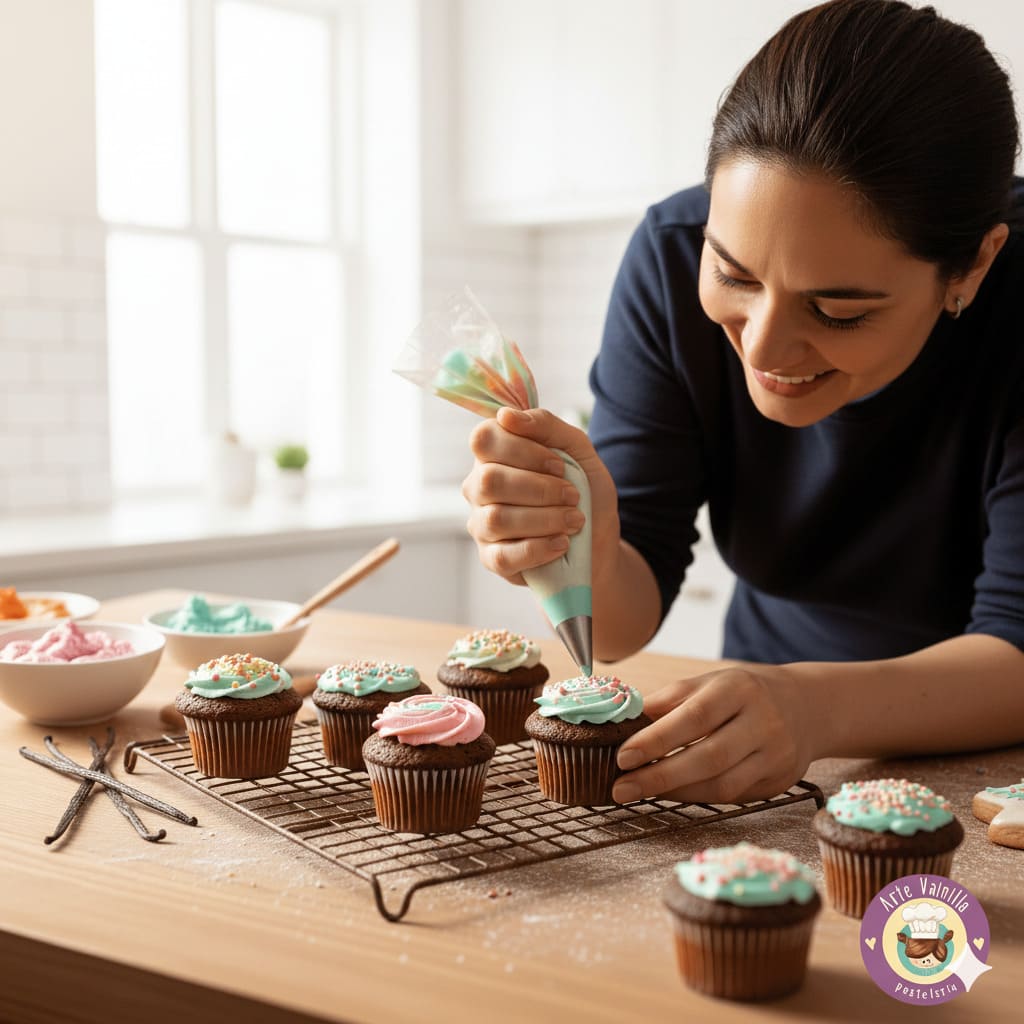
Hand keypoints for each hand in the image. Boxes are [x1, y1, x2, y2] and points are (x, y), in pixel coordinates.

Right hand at [462, 407, 619, 584]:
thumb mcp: (577, 449)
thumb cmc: (584, 491)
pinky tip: (562, 543)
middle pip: (489, 480)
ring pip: (497, 518)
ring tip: (575, 520)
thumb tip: (506, 415)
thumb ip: (546, 425)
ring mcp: (482, 525)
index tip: (559, 465)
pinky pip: (503, 555)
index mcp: (494, 455)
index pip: (484, 439)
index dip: (524, 450)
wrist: (599, 539)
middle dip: (540, 488)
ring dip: (545, 518)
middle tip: (573, 496)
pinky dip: (539, 548)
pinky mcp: (491, 559)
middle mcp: (479, 487)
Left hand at [611, 666, 815, 804]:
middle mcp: (762, 721)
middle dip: (660, 776)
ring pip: (722, 784)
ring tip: (639, 791)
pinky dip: (697, 796)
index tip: (622, 757)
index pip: (694, 717)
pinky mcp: (779, 782)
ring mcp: (775, 754)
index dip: (656, 740)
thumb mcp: (708, 683)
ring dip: (676, 791)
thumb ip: (668, 701)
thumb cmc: (742, 693)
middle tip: (621, 787)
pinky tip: (672, 792)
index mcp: (738, 689)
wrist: (805, 706)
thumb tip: (624, 722)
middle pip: (709, 756)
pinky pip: (733, 796)